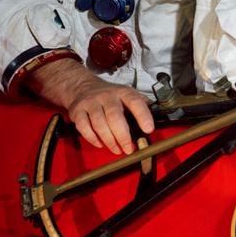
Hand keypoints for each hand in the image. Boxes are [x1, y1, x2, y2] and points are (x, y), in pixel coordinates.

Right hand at [27, 58, 154, 154]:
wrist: (82, 87)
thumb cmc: (110, 96)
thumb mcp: (127, 94)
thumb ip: (140, 106)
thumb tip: (157, 119)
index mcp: (123, 92)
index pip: (135, 102)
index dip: (143, 115)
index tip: (149, 129)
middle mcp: (107, 96)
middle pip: (115, 117)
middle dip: (123, 136)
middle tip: (129, 149)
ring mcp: (91, 103)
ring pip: (99, 124)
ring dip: (109, 140)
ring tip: (117, 149)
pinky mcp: (77, 111)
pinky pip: (84, 127)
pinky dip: (92, 138)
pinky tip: (100, 144)